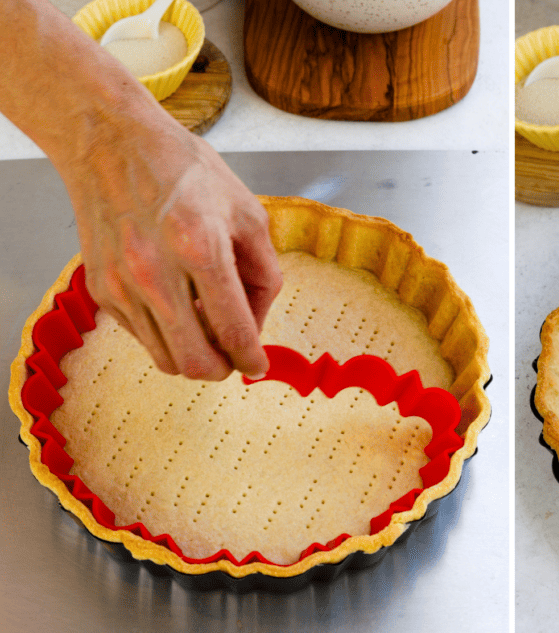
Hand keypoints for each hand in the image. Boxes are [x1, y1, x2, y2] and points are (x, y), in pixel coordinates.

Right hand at [64, 116, 282, 380]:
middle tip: (234, 357)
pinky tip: (178, 305)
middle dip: (222, 369)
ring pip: (165, 358)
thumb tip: (258, 327)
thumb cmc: (185, 171)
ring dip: (194, 354)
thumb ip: (264, 275)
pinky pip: (141, 337)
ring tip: (207, 324)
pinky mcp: (99, 289)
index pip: (233, 330)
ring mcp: (121, 283)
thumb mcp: (248, 214)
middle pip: (195, 361)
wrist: (111, 142)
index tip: (257, 366)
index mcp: (200, 248)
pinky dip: (166, 334)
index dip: (251, 359)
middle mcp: (155, 272)